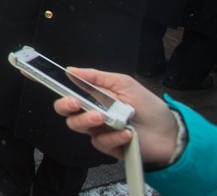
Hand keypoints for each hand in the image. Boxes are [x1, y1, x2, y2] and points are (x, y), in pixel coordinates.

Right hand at [53, 67, 177, 164]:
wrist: (169, 132)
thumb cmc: (148, 106)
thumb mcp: (124, 83)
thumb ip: (96, 77)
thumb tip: (71, 69)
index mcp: (94, 97)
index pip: (68, 93)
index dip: (56, 87)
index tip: (47, 80)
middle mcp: (93, 114)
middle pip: (66, 112)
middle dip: (66, 106)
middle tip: (76, 103)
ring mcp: (99, 131)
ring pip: (78, 127)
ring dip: (88, 121)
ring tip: (103, 118)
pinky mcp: (108, 146)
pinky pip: (100, 142)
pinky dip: (113, 136)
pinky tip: (126, 132)